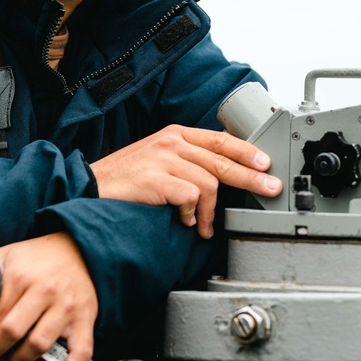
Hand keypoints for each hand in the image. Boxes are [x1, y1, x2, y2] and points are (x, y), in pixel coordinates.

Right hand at [90, 124, 280, 238]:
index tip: (265, 163)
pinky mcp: (155, 178)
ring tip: (203, 226)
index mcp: (176, 134)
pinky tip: (185, 222)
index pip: (220, 139)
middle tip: (270, 189)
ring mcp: (163, 159)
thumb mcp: (159, 159)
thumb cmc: (127, 179)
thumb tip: (221, 179)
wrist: (90, 186)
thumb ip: (187, 162)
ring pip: (208, 183)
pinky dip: (192, 214)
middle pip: (222, 160)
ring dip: (210, 212)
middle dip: (251, 177)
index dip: (246, 151)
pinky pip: (189, 197)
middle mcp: (171, 141)